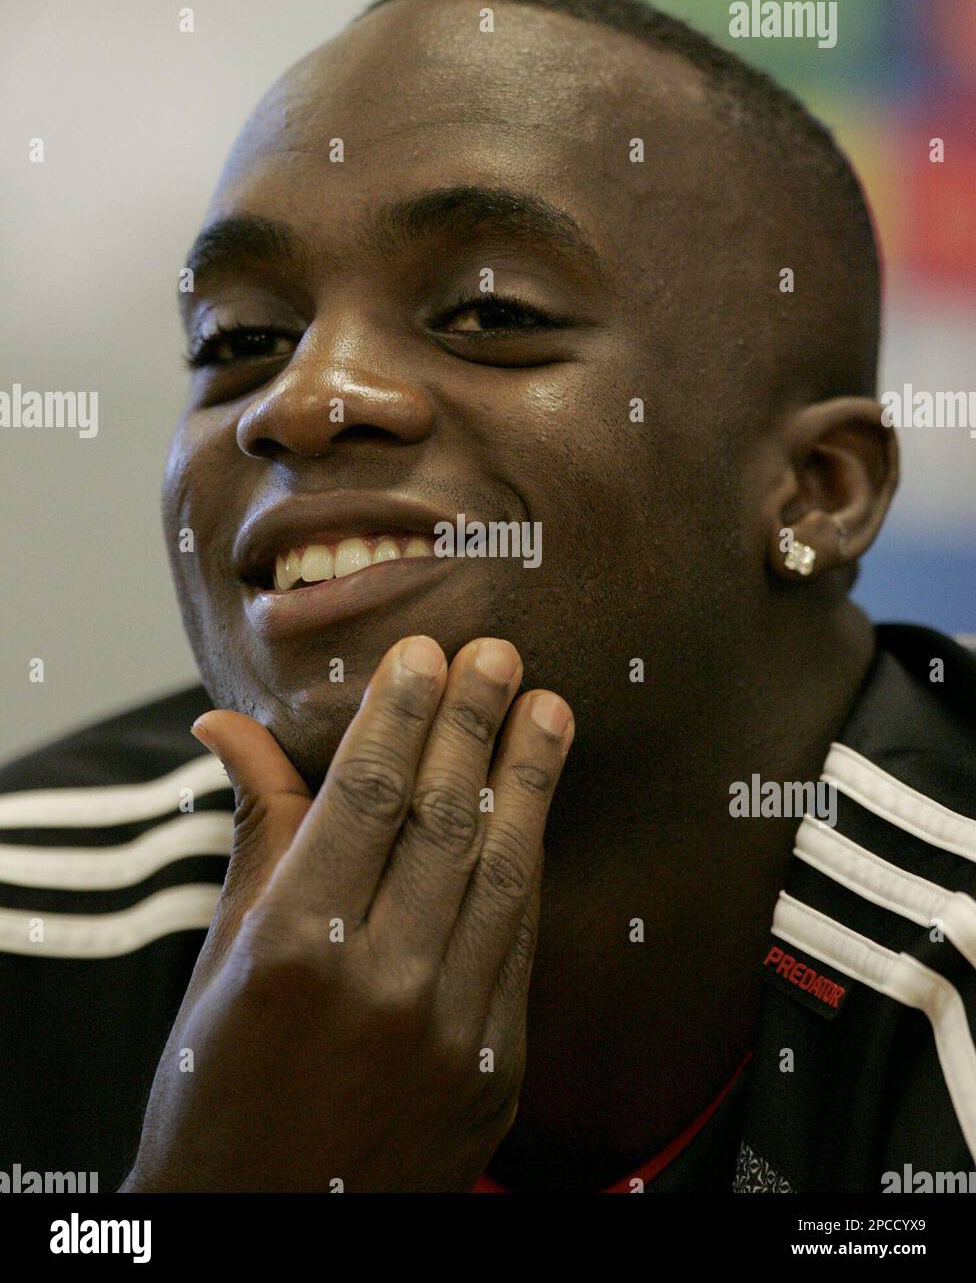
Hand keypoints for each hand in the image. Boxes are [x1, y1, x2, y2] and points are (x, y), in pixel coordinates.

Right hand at [120, 635, 573, 1191]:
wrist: (268, 1230)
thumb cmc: (218, 1086)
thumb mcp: (221, 955)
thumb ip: (254, 832)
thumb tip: (231, 725)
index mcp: (294, 947)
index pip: (367, 796)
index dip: (402, 714)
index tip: (426, 651)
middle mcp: (380, 983)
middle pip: (445, 820)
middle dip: (475, 724)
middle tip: (500, 654)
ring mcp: (449, 1031)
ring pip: (503, 874)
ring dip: (531, 782)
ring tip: (551, 709)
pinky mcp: (495, 1069)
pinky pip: (521, 944)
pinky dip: (530, 869)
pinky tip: (538, 811)